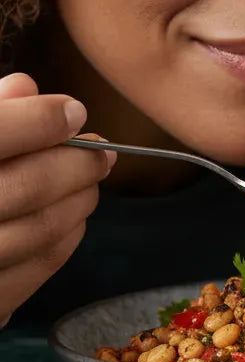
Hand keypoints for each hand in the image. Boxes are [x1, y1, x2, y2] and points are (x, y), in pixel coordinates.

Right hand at [0, 73, 115, 324]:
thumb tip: (26, 87)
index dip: (40, 120)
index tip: (75, 111)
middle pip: (24, 186)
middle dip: (75, 165)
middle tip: (102, 152)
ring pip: (35, 232)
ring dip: (76, 203)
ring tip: (91, 183)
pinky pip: (29, 275)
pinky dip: (61, 243)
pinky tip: (72, 221)